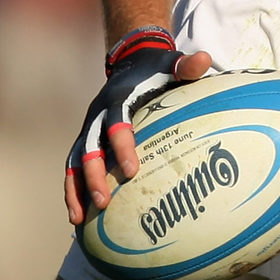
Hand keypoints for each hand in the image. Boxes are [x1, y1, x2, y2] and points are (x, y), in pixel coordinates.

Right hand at [64, 31, 213, 225]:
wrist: (132, 62)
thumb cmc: (157, 68)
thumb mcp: (172, 63)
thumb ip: (186, 65)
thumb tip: (205, 59)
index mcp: (117, 99)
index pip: (117, 124)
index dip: (122, 146)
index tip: (133, 170)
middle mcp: (97, 116)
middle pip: (89, 147)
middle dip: (94, 175)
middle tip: (105, 201)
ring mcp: (89, 129)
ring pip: (74, 161)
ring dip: (76, 189)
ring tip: (78, 219)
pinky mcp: (86, 140)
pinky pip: (74, 167)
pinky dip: (73, 189)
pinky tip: (77, 216)